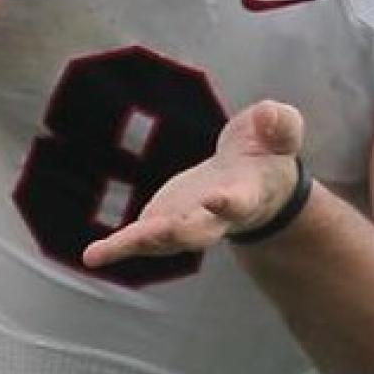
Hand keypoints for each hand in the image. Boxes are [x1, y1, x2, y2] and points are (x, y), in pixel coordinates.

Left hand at [83, 100, 313, 270]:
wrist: (252, 181)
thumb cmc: (266, 153)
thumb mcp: (280, 131)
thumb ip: (279, 124)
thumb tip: (268, 116)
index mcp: (247, 193)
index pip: (240, 200)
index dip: (229, 201)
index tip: (219, 198)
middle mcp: (216, 217)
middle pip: (201, 232)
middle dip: (185, 231)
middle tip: (169, 231)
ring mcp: (186, 222)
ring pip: (165, 239)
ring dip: (143, 241)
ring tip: (110, 249)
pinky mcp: (162, 222)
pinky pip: (139, 240)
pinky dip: (117, 249)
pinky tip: (93, 257)